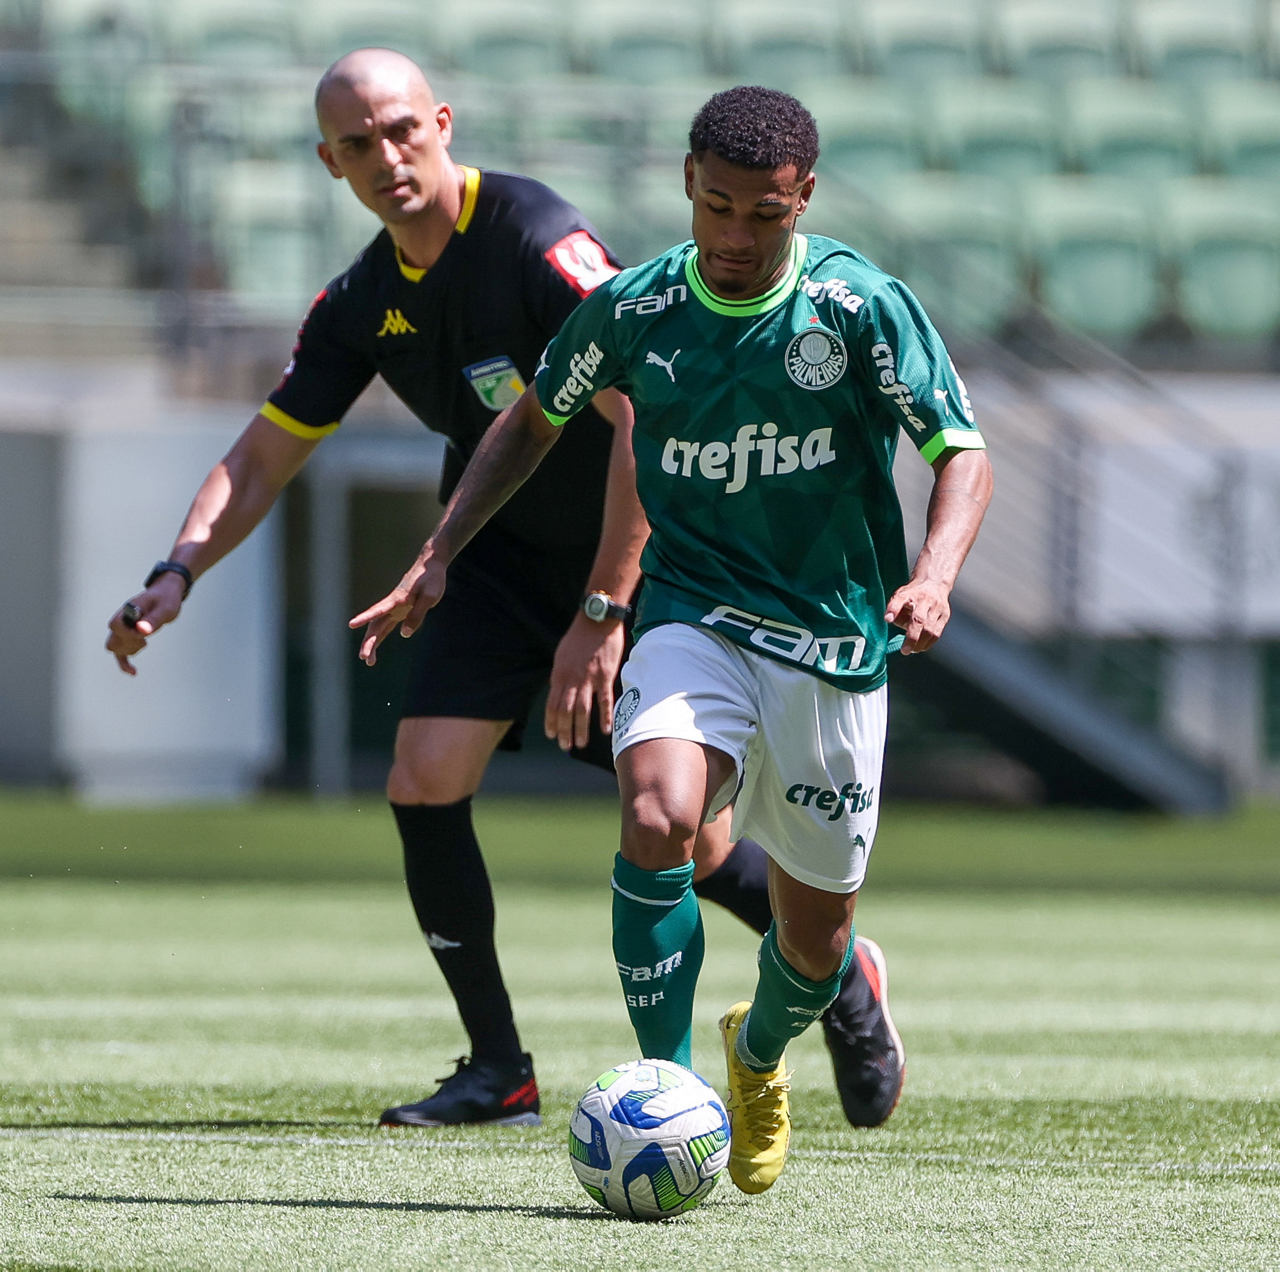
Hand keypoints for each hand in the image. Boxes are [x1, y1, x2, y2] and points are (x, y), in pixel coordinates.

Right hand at [104, 573, 186, 675]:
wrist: (166, 594)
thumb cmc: (166, 599)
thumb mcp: (165, 608)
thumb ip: (153, 619)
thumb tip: (142, 630)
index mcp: (128, 609)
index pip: (115, 625)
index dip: (128, 634)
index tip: (144, 635)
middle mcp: (122, 619)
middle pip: (113, 640)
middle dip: (129, 645)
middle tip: (145, 640)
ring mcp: (124, 627)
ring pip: (115, 647)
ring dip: (130, 650)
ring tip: (145, 642)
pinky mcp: (129, 634)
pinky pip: (120, 651)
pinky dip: (124, 662)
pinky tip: (133, 672)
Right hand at [349, 554, 446, 665]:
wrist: (430, 565)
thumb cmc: (431, 578)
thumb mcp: (429, 597)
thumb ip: (417, 614)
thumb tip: (404, 634)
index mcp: (397, 599)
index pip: (378, 610)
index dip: (365, 617)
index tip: (351, 624)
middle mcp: (392, 604)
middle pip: (375, 624)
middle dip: (369, 641)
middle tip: (364, 658)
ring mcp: (394, 608)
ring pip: (379, 627)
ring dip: (373, 642)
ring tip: (369, 661)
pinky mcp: (399, 611)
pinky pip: (387, 626)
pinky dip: (381, 637)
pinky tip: (376, 649)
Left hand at [545, 613, 625, 750]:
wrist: (597, 619)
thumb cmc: (580, 636)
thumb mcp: (562, 654)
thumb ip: (561, 674)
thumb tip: (557, 689)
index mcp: (559, 674)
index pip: (552, 704)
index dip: (551, 722)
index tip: (552, 735)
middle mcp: (571, 679)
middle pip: (565, 711)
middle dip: (564, 731)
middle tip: (565, 746)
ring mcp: (588, 678)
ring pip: (582, 710)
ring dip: (580, 729)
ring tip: (580, 744)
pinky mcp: (605, 676)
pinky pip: (604, 700)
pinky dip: (604, 717)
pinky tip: (605, 730)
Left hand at [885, 578, 951, 654]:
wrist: (934, 584)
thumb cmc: (913, 594)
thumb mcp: (900, 595)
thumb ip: (893, 607)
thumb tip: (888, 619)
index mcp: (911, 593)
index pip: (900, 599)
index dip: (894, 609)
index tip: (888, 620)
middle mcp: (926, 600)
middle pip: (919, 620)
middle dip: (912, 637)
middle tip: (905, 650)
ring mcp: (938, 608)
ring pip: (931, 629)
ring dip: (921, 643)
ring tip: (912, 650)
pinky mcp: (945, 615)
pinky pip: (937, 633)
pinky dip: (929, 643)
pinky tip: (921, 647)